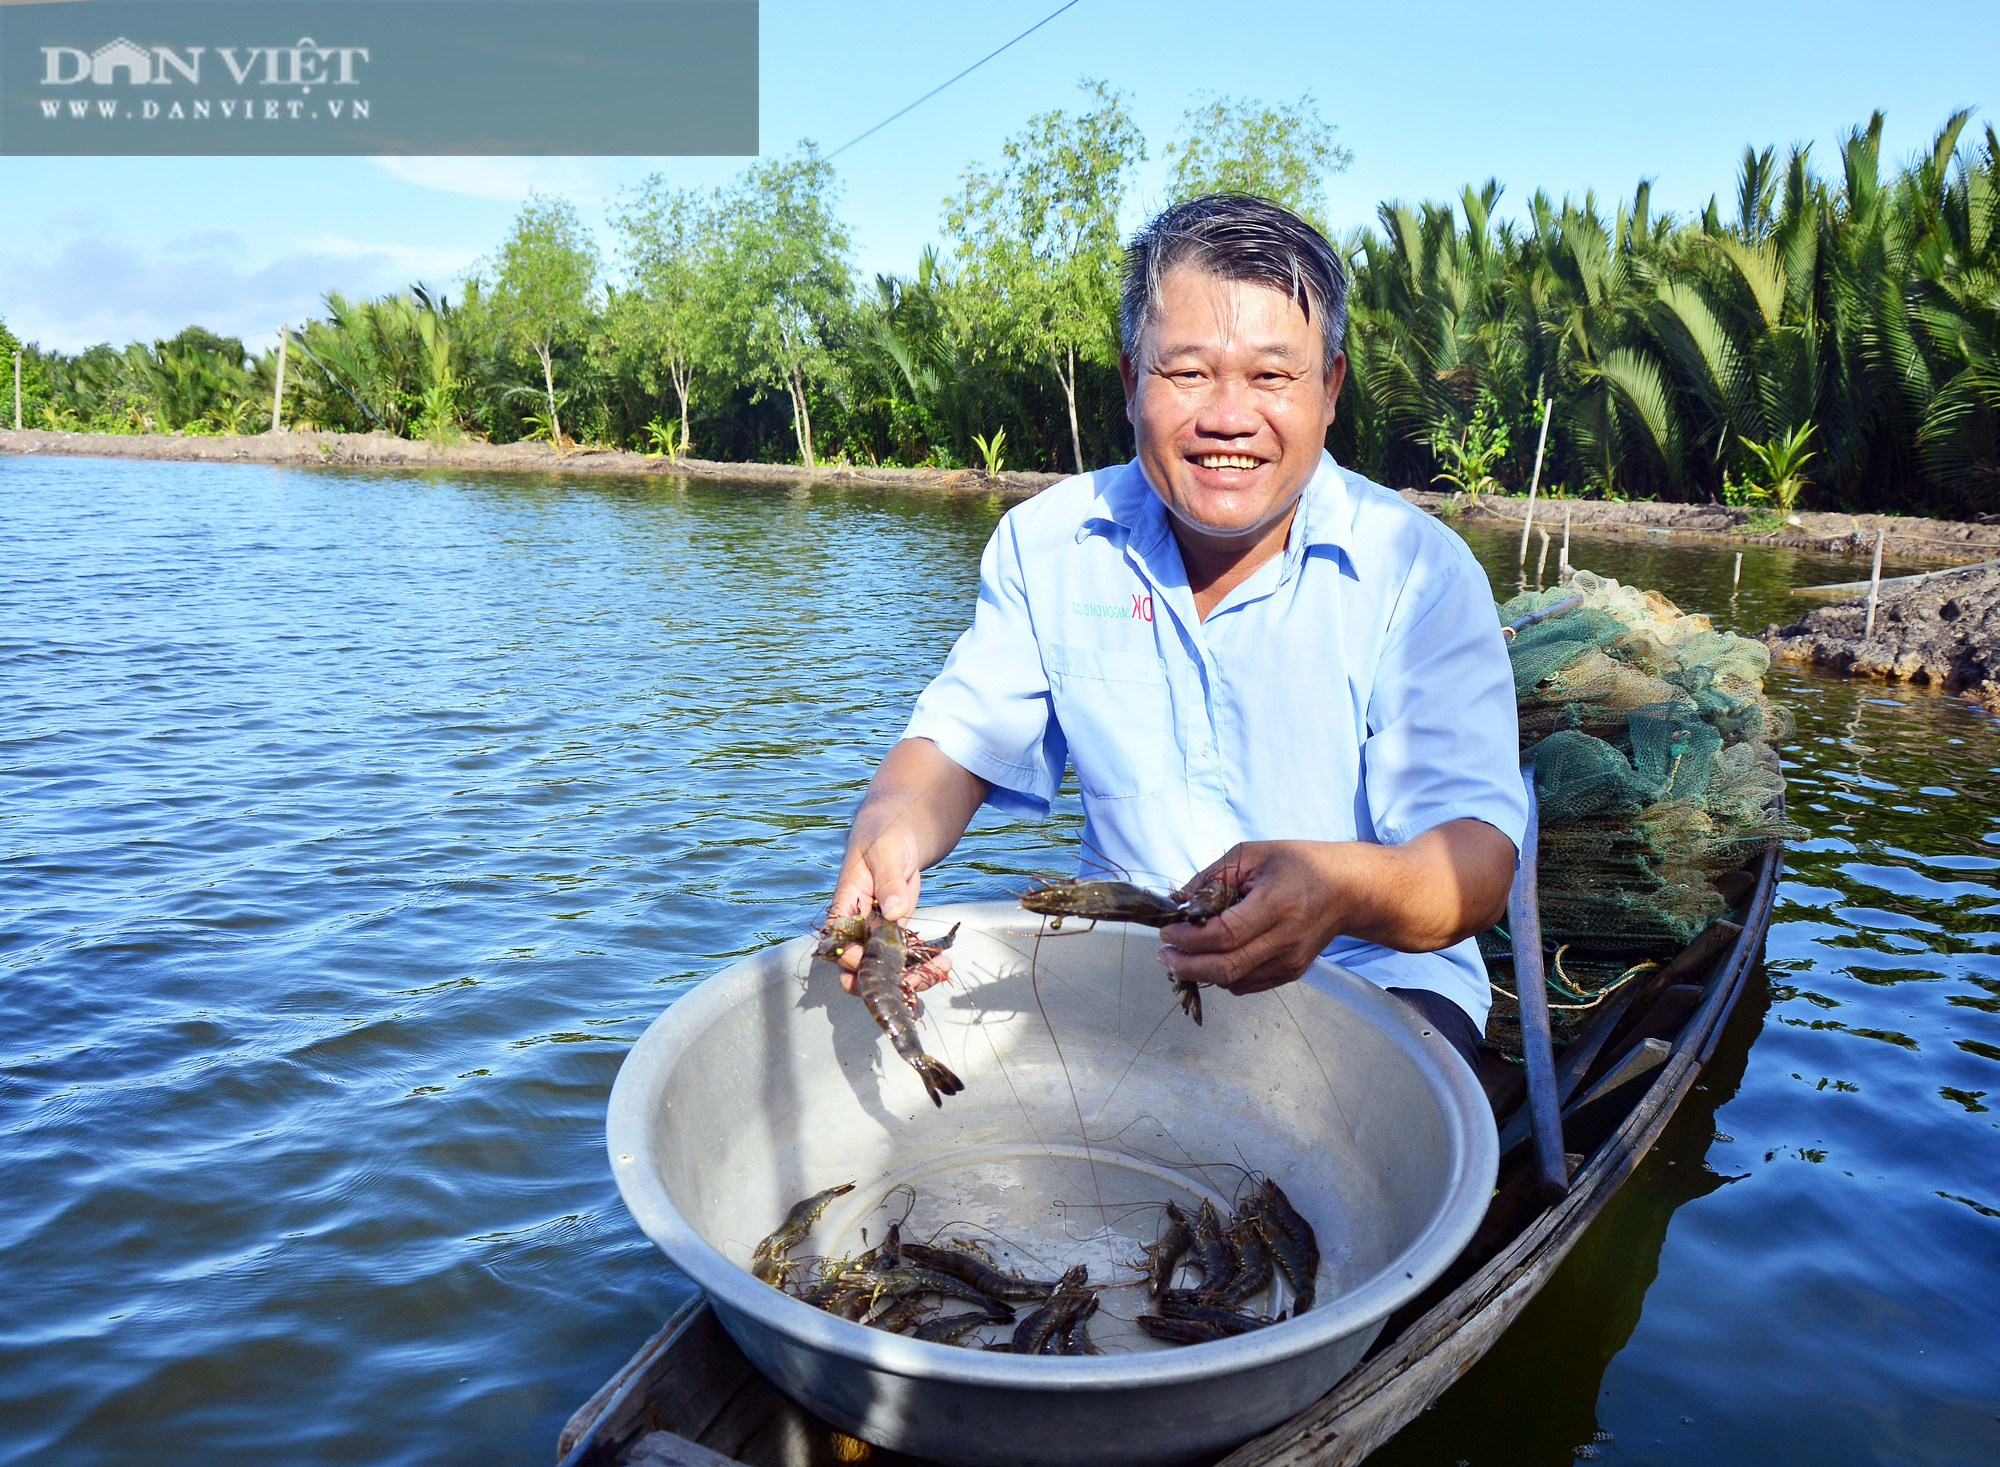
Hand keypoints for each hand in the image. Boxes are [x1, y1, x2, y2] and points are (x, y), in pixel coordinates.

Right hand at [827, 817, 950, 995]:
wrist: (897, 831)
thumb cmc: (884, 835)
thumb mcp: (886, 852)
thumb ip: (889, 881)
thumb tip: (893, 911)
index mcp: (844, 906)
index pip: (836, 943)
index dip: (851, 959)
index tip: (876, 959)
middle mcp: (856, 927)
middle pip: (854, 970)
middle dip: (880, 983)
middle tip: (911, 980)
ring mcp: (876, 933)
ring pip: (882, 972)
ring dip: (909, 979)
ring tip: (940, 970)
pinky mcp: (896, 933)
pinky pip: (904, 961)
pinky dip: (923, 967)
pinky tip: (944, 962)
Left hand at [1156, 822, 1515, 999]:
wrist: (1351, 890)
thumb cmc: (1301, 864)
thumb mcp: (1253, 854)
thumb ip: (1212, 877)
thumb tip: (1177, 900)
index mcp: (1277, 905)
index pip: (1224, 934)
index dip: (1188, 938)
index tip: (1167, 930)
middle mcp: (1286, 940)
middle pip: (1225, 967)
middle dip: (1185, 965)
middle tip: (1163, 954)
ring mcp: (1290, 962)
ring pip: (1233, 980)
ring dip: (1200, 971)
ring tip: (1180, 954)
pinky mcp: (1291, 973)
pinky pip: (1246, 984)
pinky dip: (1222, 974)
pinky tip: (1209, 957)